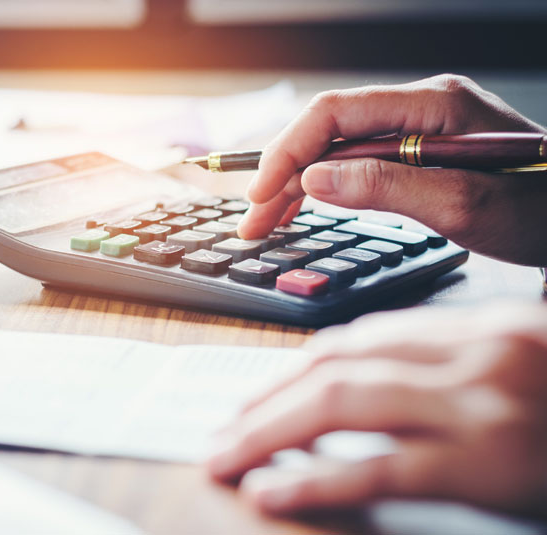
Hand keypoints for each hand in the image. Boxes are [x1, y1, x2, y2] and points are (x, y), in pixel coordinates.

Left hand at [206, 302, 546, 515]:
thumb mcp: (523, 365)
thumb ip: (455, 367)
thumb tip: (371, 384)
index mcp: (482, 327)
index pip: (362, 338)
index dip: (296, 368)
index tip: (259, 393)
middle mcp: (477, 354)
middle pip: (338, 366)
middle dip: (268, 399)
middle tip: (225, 429)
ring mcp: (484, 406)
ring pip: (343, 404)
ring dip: (271, 431)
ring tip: (228, 456)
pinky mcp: (492, 464)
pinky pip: (381, 467)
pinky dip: (316, 478)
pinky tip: (274, 491)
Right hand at [238, 74, 546, 266]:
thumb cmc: (537, 209)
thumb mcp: (461, 203)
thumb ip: (384, 186)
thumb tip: (313, 180)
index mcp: (432, 104)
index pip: (334, 114)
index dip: (288, 151)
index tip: (261, 193)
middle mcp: (420, 107)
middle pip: (328, 132)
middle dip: (282, 174)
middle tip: (252, 220)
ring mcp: (419, 129)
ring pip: (337, 149)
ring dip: (296, 184)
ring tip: (266, 221)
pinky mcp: (419, 152)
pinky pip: (358, 163)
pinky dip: (326, 187)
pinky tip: (302, 206)